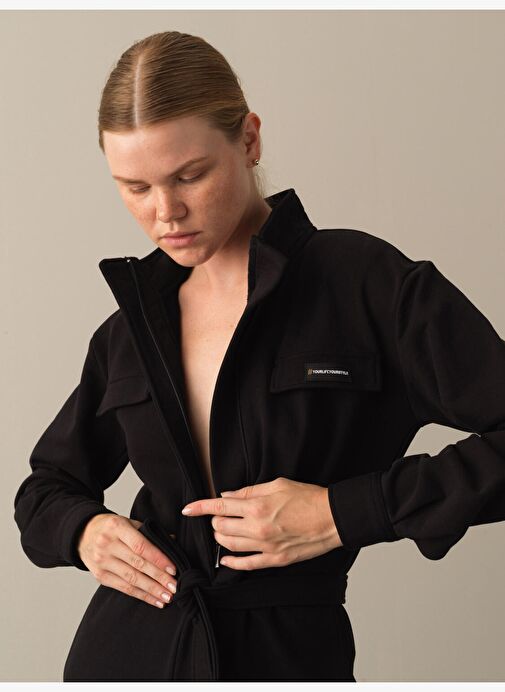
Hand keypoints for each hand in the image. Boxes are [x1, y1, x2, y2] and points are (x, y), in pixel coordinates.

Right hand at [77, 513, 178, 608]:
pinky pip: (123, 588)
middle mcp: (107, 545)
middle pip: (137, 564)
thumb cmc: (111, 527)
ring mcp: (102, 562)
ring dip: (152, 590)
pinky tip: (154, 600)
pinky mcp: (99, 576)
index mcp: (117, 527)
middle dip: (158, 578)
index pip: (141, 546)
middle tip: (175, 587)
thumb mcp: (127, 522)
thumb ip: (148, 532)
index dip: (158, 559)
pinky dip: (141, 595)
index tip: (173, 569)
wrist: (83, 534)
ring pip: (131, 579)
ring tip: (167, 597)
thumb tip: (172, 541)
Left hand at [181, 477, 342, 569]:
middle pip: (220, 527)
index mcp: (257, 506)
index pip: (219, 506)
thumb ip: (249, 491)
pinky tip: (227, 558)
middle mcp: (257, 527)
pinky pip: (246, 565)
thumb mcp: (277, 484)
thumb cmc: (307, 498)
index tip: (187, 509)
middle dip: (216, 520)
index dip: (199, 507)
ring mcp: (265, 546)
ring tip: (225, 530)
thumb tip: (228, 496)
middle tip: (222, 514)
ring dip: (221, 537)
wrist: (331, 518)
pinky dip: (232, 561)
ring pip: (228, 546)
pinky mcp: (274, 560)